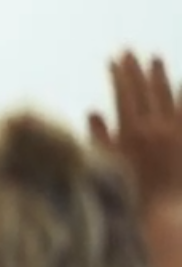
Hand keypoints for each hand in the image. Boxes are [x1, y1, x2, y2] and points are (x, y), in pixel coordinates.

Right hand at [87, 51, 181, 209]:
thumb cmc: (129, 194)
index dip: (118, 74)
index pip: (123, 93)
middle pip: (145, 89)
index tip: (113, 59)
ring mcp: (175, 133)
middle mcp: (155, 128)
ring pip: (168, 96)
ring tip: (156, 58)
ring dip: (160, 75)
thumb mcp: (106, 165)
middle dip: (136, 68)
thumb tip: (92, 111)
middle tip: (131, 51)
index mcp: (130, 132)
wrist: (163, 215)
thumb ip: (99, 137)